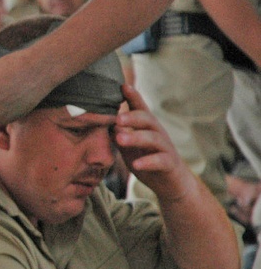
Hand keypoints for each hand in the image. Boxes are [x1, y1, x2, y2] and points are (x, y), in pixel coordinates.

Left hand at [113, 84, 194, 198]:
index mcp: (146, 127)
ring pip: (154, 138)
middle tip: (117, 118)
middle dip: (132, 117)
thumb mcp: (129, 145)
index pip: (140, 108)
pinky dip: (148, 162)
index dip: (133, 96)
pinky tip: (136, 164)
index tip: (122, 85)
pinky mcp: (169, 164)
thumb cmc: (146, 159)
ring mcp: (165, 148)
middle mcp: (158, 133)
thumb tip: (99, 120)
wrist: (170, 183)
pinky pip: (160, 161)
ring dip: (136, 137)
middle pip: (147, 119)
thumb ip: (118, 133)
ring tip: (120, 139)